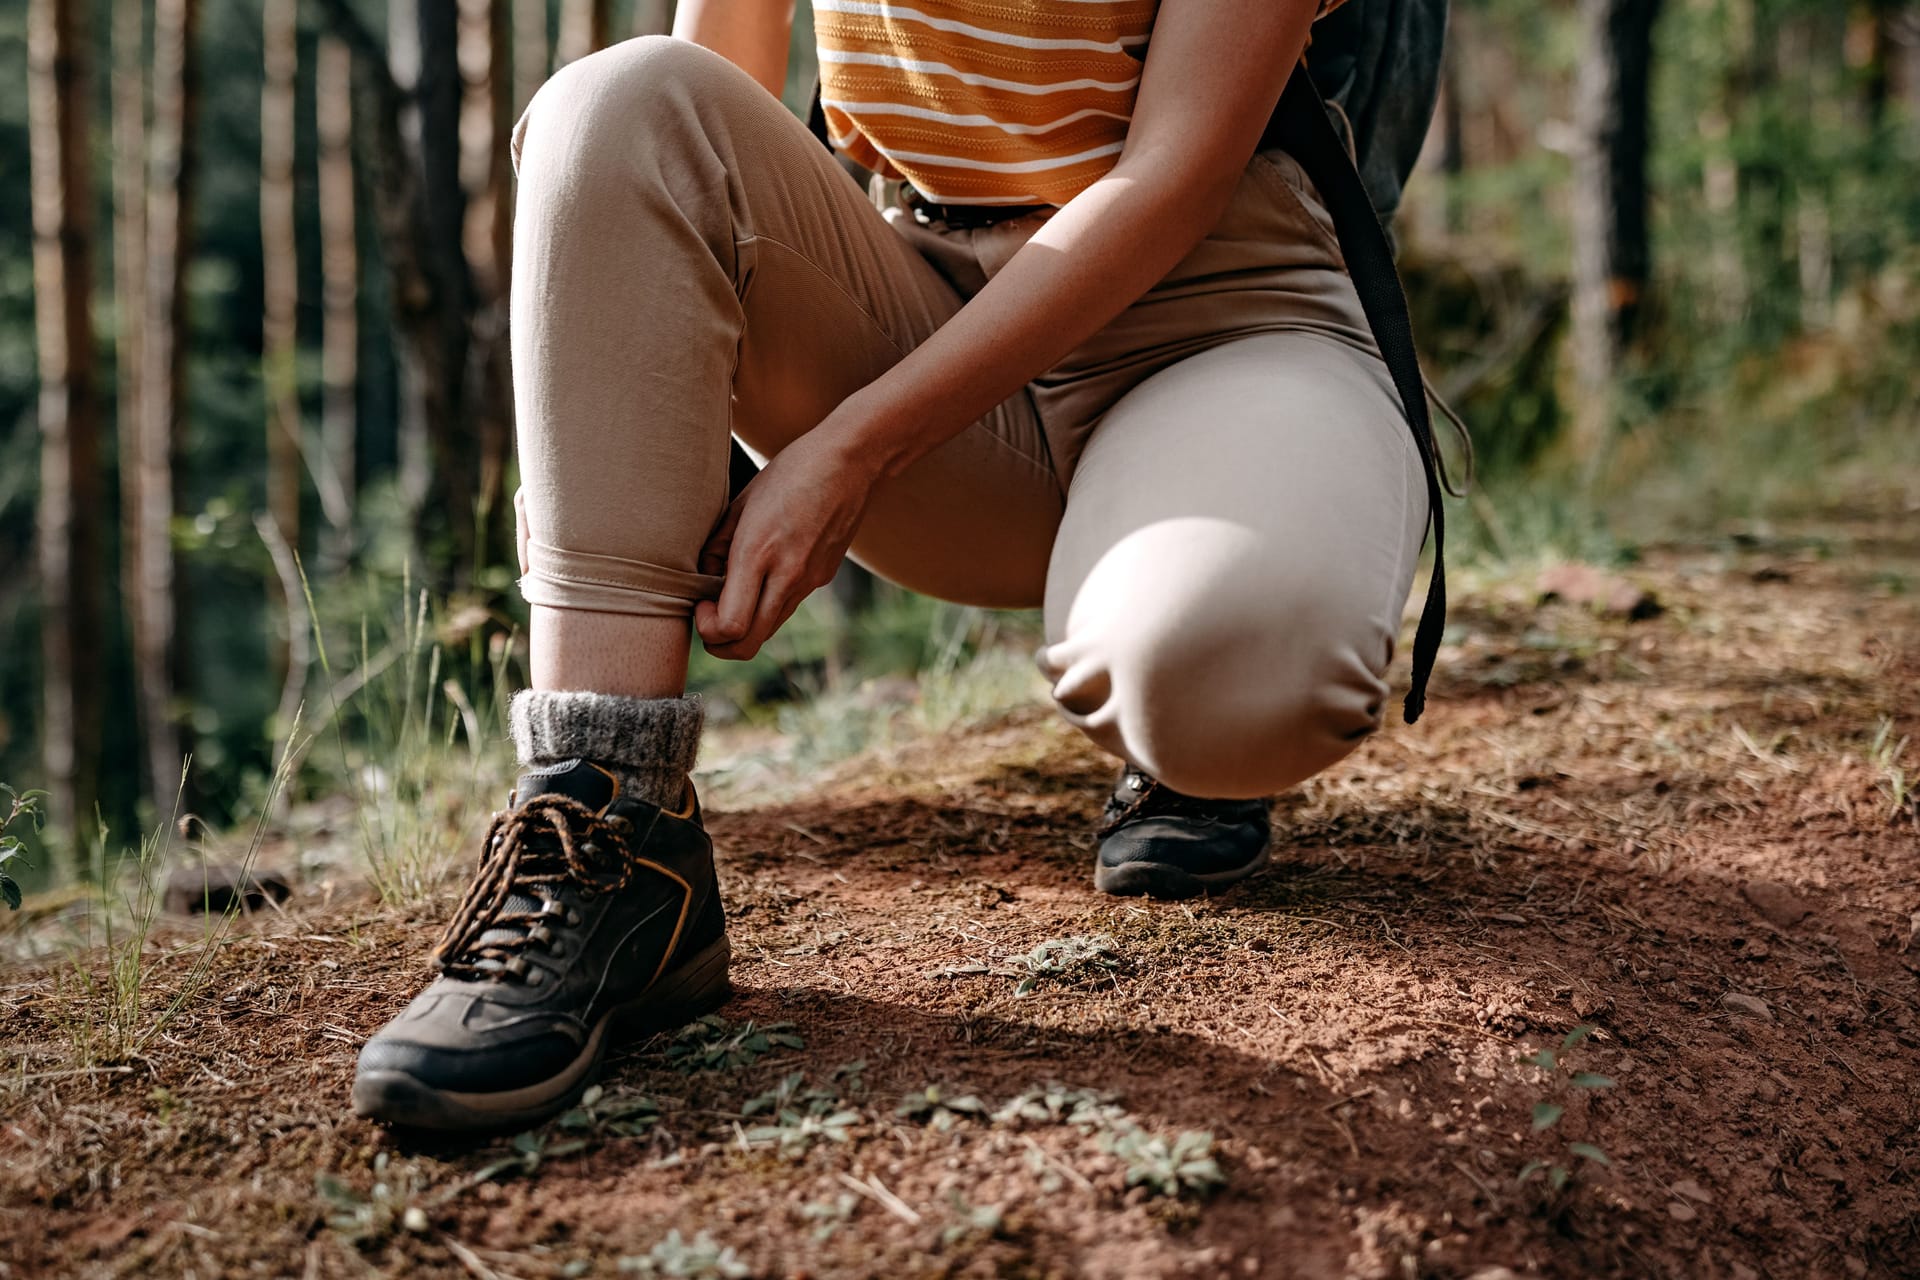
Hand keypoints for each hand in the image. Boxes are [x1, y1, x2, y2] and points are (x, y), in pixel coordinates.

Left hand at [694, 426, 877, 660]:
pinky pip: (787, 606)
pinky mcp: (822, 578)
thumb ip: (717, 548)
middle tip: (710, 616)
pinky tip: (765, 573)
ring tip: (733, 593)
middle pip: (748, 645)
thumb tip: (705, 580)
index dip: (707, 628)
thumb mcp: (740, 503)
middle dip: (720, 644)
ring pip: (769, 630)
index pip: (730, 626)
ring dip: (745, 626)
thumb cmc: (790, 472)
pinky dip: (767, 604)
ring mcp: (809, 581)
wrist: (851, 463)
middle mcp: (786, 575)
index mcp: (758, 553)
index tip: (701, 604)